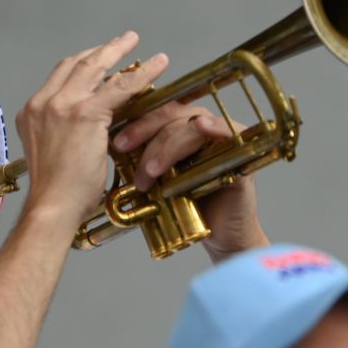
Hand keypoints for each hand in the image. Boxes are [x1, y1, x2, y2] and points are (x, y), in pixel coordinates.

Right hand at [15, 32, 169, 230]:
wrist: (52, 206)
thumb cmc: (55, 192)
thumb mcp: (55, 151)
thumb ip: (67, 131)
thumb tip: (95, 125)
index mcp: (32, 112)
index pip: (60, 77)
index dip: (82, 64)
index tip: (99, 59)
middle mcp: (43, 103)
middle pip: (74, 64)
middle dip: (100, 50)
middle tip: (121, 42)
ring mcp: (62, 105)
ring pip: (95, 68)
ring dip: (118, 51)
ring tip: (135, 41)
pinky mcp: (85, 114)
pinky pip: (120, 87)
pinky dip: (141, 74)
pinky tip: (157, 65)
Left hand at [112, 101, 267, 260]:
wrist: (216, 236)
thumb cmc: (184, 207)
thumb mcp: (154, 179)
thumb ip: (139, 158)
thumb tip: (107, 147)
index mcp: (180, 127)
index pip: (155, 111)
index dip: (134, 121)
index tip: (115, 142)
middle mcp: (202, 125)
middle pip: (171, 114)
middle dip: (144, 132)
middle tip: (124, 151)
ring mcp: (223, 137)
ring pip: (190, 125)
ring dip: (166, 147)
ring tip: (149, 174)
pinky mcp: (240, 151)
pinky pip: (226, 132)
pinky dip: (212, 128)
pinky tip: (201, 128)